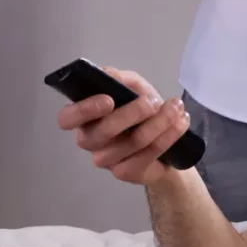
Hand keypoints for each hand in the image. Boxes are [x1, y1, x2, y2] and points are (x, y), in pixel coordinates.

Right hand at [56, 67, 191, 185]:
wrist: (166, 138)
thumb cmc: (142, 110)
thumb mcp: (132, 87)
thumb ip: (120, 78)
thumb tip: (109, 74)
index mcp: (85, 118)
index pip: (67, 118)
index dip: (83, 110)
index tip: (108, 100)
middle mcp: (90, 140)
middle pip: (103, 131)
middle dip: (133, 113)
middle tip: (153, 101)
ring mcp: (106, 160)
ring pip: (133, 142)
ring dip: (160, 122)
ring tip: (176, 108)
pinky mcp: (126, 173)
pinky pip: (148, 154)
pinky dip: (169, 136)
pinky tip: (180, 123)